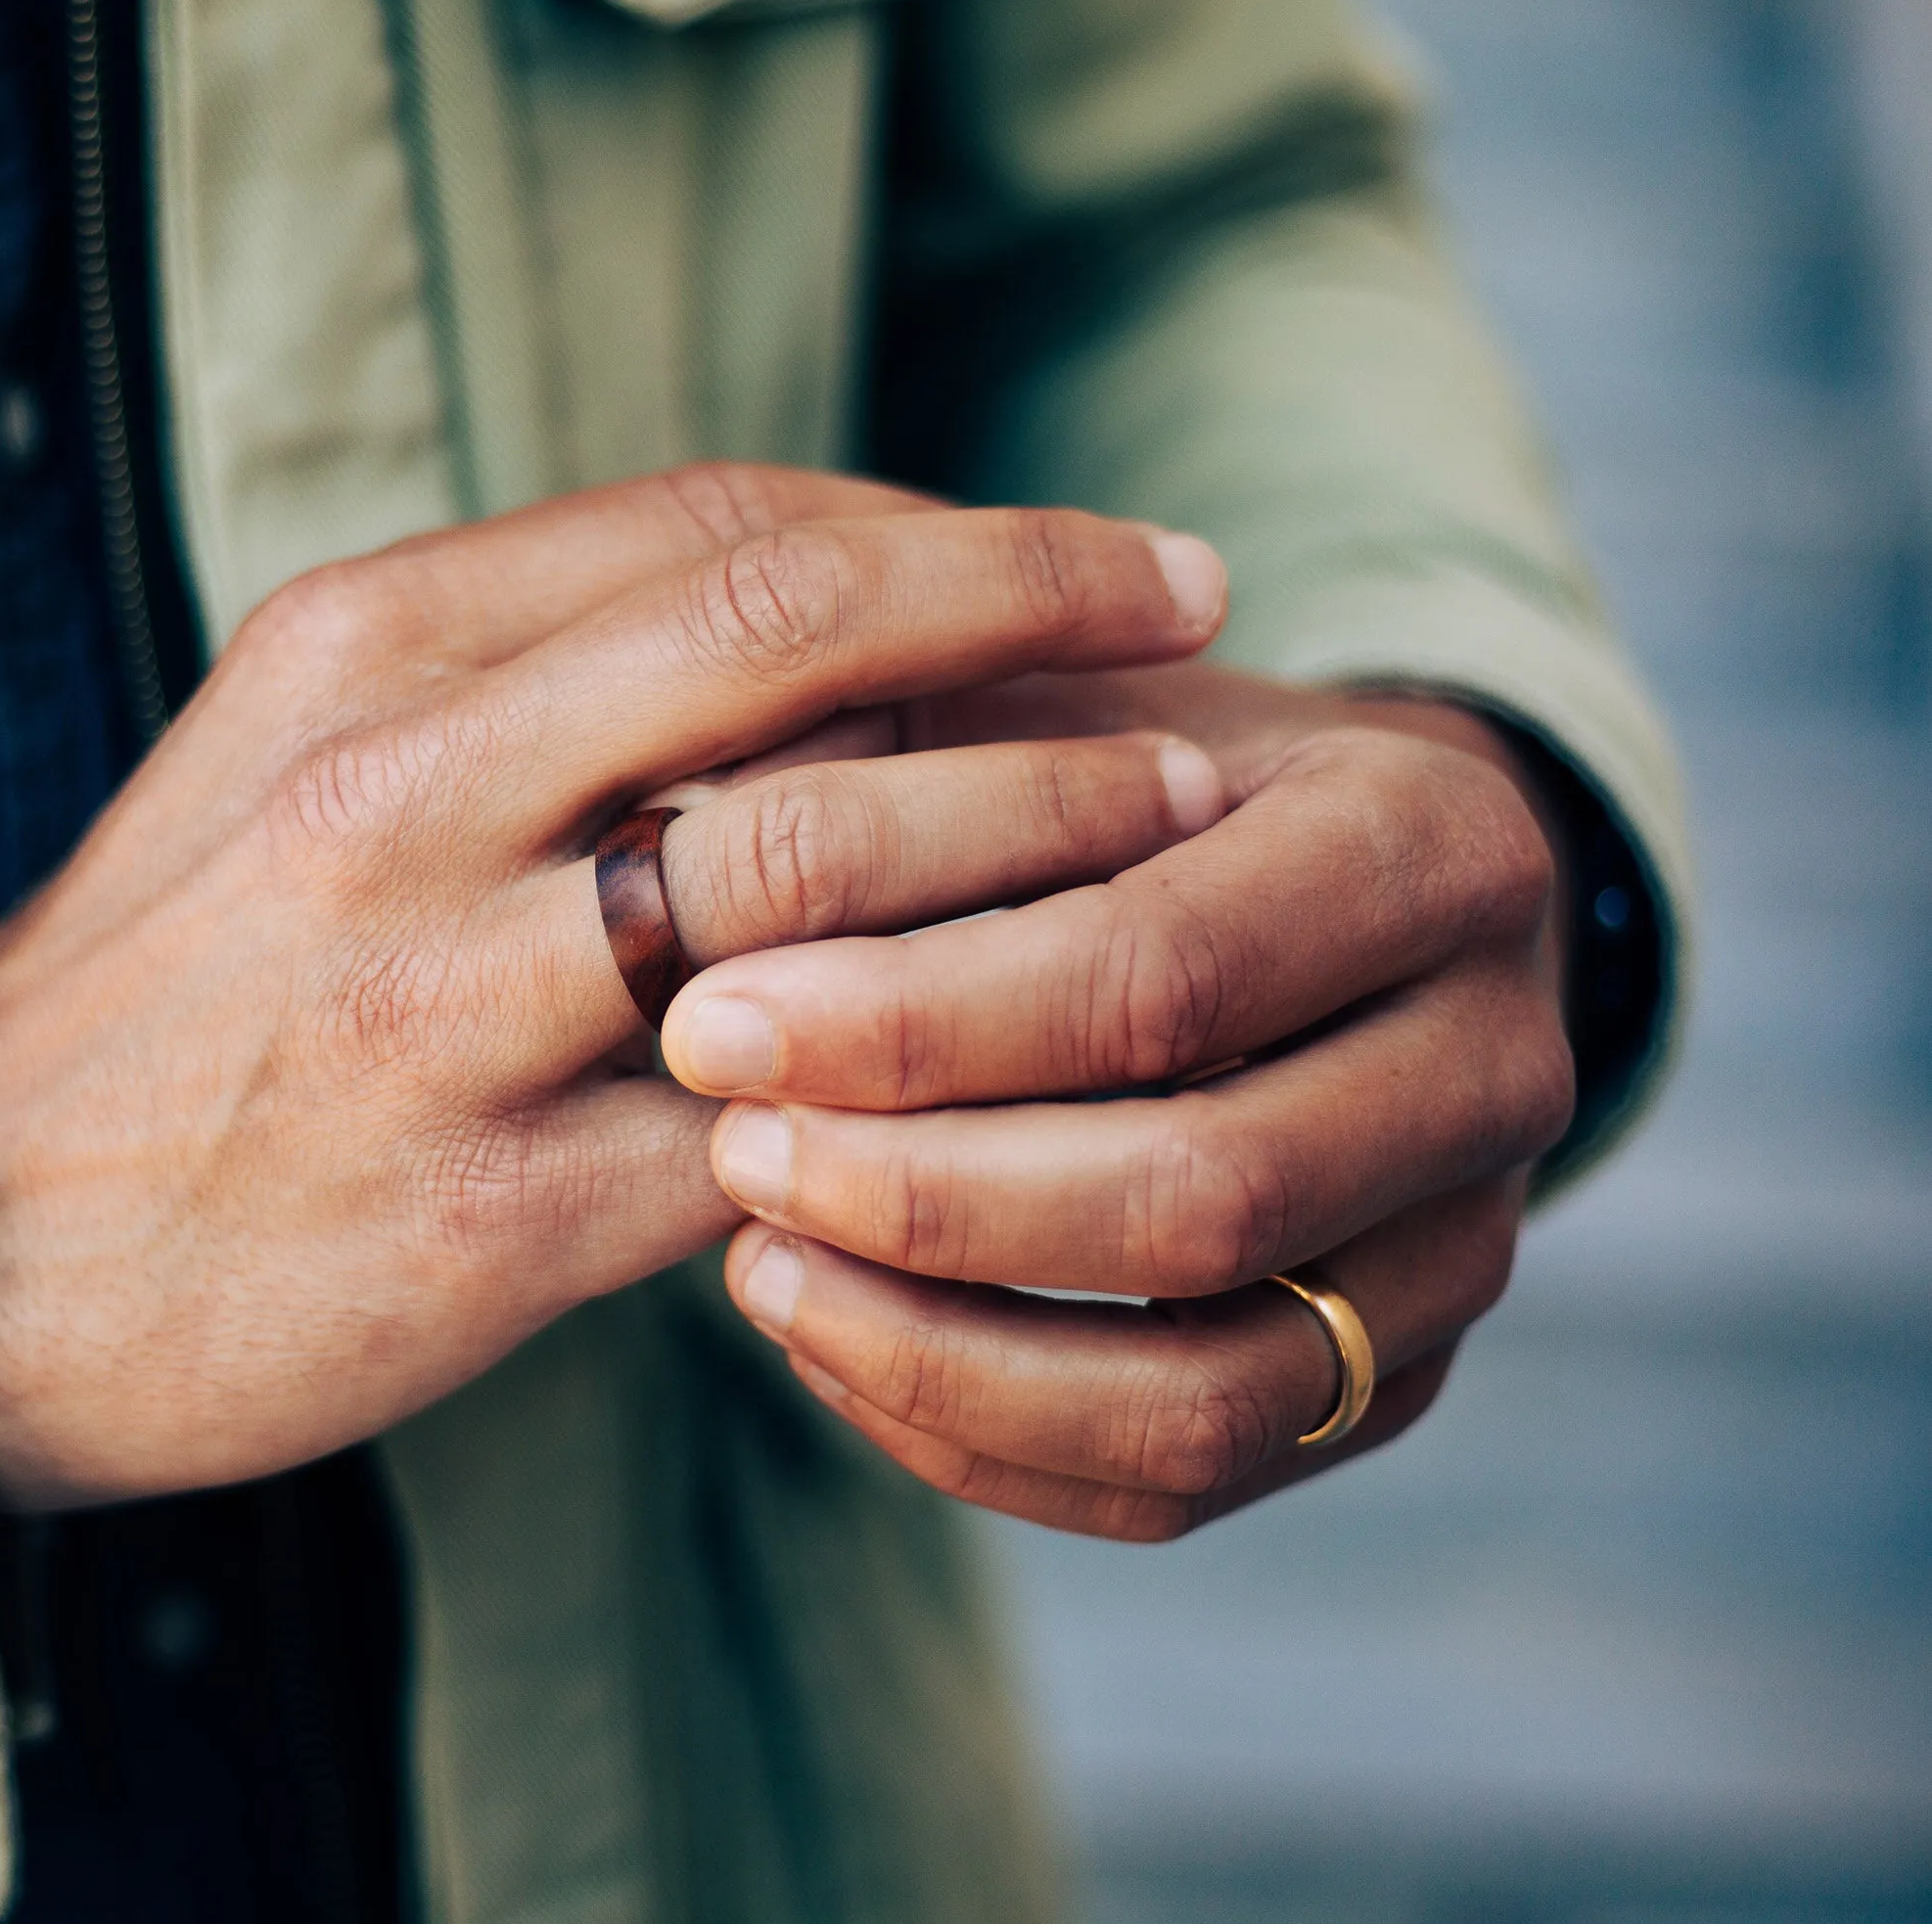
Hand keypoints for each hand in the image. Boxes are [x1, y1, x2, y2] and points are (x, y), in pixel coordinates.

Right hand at [0, 466, 1232, 1508]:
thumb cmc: (195, 969)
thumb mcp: (323, 749)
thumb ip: (552, 672)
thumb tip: (839, 626)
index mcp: (369, 653)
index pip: (722, 527)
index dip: (952, 526)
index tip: (1103, 550)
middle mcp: (407, 799)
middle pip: (791, 644)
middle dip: (1037, 613)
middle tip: (1201, 630)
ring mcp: (445, 1010)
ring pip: (813, 873)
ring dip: (1031, 835)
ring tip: (1185, 816)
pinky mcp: (486, 1216)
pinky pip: (783, 1123)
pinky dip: (935, 1072)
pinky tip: (1050, 1057)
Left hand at [666, 665, 1574, 1538]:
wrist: (1347, 889)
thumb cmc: (1169, 774)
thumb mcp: (1069, 712)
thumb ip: (927, 766)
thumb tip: (689, 847)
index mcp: (1433, 848)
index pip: (1162, 974)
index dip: (918, 1023)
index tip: (712, 1022)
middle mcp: (1499, 1060)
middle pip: (1202, 1196)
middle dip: (928, 1198)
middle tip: (733, 1151)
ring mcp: (1469, 1246)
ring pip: (1207, 1388)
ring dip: (948, 1354)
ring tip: (757, 1271)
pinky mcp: (1397, 1376)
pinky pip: (1192, 1476)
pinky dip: (990, 1440)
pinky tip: (839, 1347)